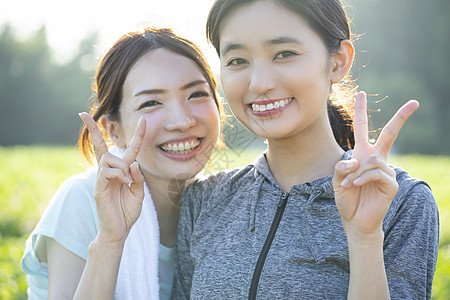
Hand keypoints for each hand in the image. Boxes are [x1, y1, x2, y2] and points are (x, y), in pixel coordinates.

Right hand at [79, 113, 145, 246]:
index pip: (128, 150)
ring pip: (108, 158)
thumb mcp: (139, 194)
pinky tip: (124, 183)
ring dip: (122, 166)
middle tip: (82, 113)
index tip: (143, 119)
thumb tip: (133, 164)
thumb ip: (138, 179)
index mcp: (122, 172)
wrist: (119, 232)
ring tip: (128, 182)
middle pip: (101, 147)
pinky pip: (106, 172)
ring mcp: (102, 180)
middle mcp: (110, 173)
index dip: (137, 135)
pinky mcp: (99, 188)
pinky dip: (118, 174)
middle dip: (93, 130)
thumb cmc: (127, 213)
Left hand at [332, 92, 418, 238]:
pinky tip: (356, 186)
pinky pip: (375, 173)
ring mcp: (386, 171)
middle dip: (401, 117)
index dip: (360, 111)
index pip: (362, 129)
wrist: (354, 220)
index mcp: (363, 154)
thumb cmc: (347, 197)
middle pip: (389, 134)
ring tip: (350, 184)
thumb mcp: (337, 178)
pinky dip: (362, 178)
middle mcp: (377, 159)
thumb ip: (342, 165)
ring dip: (356, 172)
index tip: (362, 93)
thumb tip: (356, 159)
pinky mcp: (391, 183)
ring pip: (372, 160)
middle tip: (414, 102)